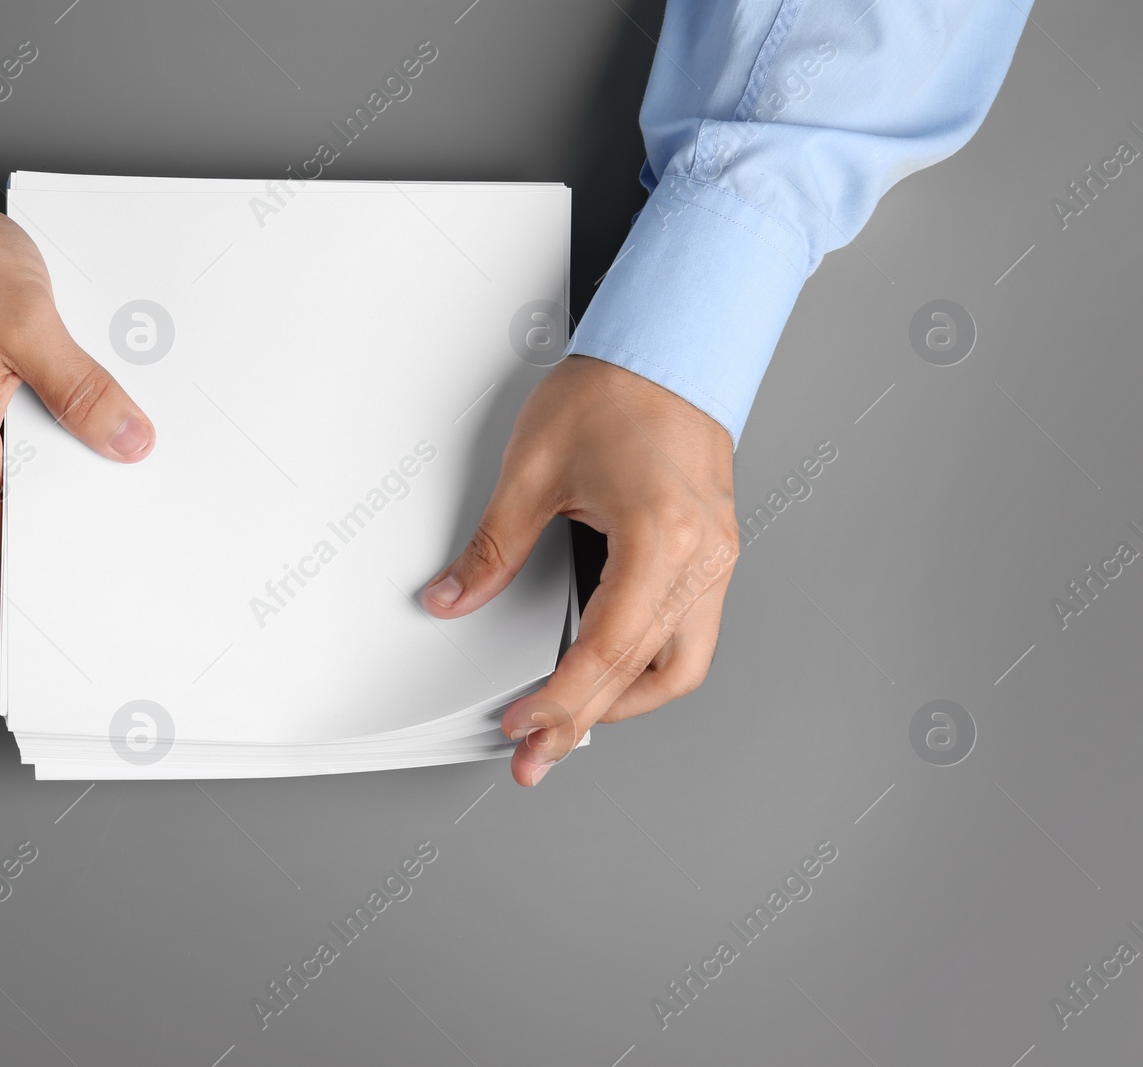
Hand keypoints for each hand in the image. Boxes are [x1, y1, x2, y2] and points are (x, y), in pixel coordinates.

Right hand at [0, 200, 154, 635]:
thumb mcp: (28, 326)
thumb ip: (81, 391)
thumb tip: (129, 443)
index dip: (11, 600)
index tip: (44, 635)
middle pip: (0, 526)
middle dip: (50, 555)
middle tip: (108, 579)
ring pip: (8, 484)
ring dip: (53, 501)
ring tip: (113, 515)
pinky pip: (7, 444)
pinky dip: (45, 454)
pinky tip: (87, 441)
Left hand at [421, 356, 738, 785]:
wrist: (669, 346)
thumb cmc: (615, 390)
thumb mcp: (533, 470)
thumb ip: (492, 547)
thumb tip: (453, 596)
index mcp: (659, 537)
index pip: (606, 649)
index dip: (559, 698)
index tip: (522, 726)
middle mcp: (701, 557)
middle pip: (644, 673)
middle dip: (585, 720)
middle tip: (539, 752)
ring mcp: (716, 558)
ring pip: (681, 667)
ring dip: (625, 702)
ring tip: (571, 722)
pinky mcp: (714, 554)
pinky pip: (690, 635)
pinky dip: (646, 666)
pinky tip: (608, 676)